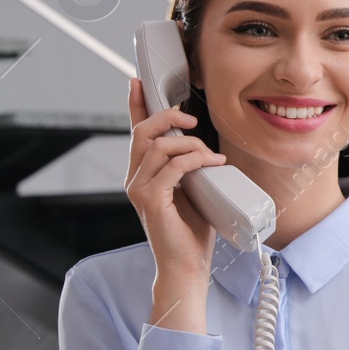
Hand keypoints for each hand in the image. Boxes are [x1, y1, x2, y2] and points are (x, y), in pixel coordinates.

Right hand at [126, 76, 227, 282]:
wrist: (187, 266)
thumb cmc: (192, 232)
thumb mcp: (194, 190)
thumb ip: (192, 170)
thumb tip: (208, 149)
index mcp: (144, 174)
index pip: (136, 133)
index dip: (136, 105)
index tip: (138, 82)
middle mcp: (135, 179)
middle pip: (143, 132)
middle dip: (168, 116)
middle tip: (193, 119)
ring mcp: (140, 189)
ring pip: (159, 146)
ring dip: (190, 144)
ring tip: (212, 156)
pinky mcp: (150, 201)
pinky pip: (172, 167)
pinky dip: (195, 160)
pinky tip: (213, 164)